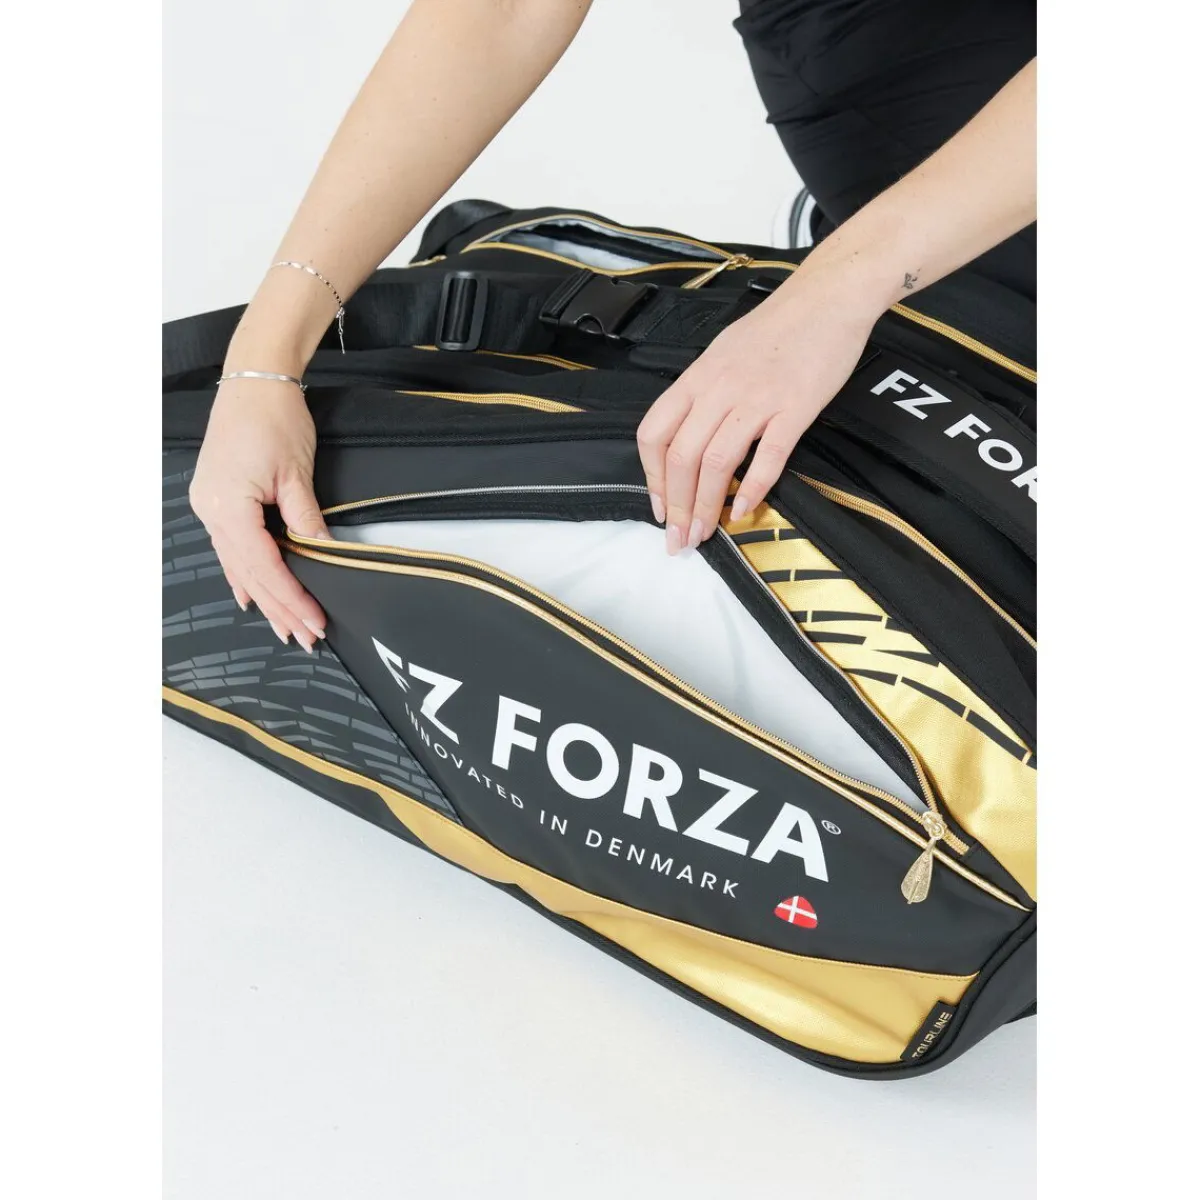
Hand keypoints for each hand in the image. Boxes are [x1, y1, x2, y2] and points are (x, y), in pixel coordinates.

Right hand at [189, 380, 330, 650]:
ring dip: (264, 597)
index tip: (315, 622)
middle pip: (249, 573)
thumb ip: (305, 518)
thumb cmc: (274, 417)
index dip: (291, 598)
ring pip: (238, 565)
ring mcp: (208, 506)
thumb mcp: (296, 472)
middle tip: (305, 638)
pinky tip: (250, 597)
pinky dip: (244, 574)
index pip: (264, 566)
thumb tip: (322, 553)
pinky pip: (230, 548)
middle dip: (280, 608)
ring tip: (285, 628)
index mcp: (227, 507)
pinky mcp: (215, 499)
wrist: (254, 379)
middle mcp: (210, 511)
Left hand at [636, 278, 875, 550]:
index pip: (654, 433)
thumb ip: (703, 394)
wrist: (828, 297)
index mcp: (697, 377)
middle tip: (679, 538)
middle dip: (676, 506)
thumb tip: (688, 438)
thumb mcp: (723, 353)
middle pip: (681, 457)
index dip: (652, 478)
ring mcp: (757, 398)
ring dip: (706, 506)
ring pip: (716, 462)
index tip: (658, 508)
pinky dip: (753, 488)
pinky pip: (768, 456)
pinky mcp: (795, 407)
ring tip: (705, 532)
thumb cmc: (778, 327)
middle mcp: (719, 389)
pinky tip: (744, 510)